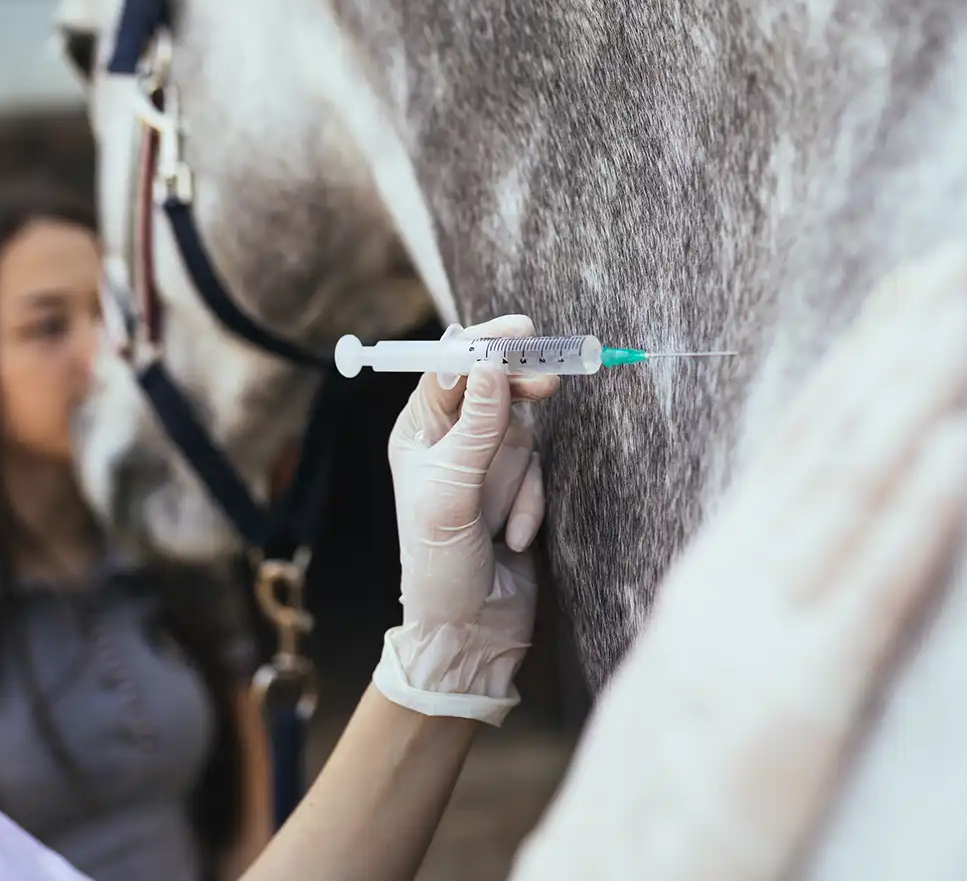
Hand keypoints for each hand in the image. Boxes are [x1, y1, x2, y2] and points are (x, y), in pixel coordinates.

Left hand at [372, 315, 559, 725]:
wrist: (470, 633)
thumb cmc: (440, 568)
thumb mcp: (451, 496)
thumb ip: (475, 429)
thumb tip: (489, 366)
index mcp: (417, 434)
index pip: (449, 370)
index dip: (482, 346)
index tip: (518, 333)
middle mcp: (450, 442)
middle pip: (492, 387)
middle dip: (519, 388)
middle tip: (550, 378)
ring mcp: (487, 464)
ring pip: (523, 432)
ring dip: (522, 478)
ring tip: (507, 522)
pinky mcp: (519, 489)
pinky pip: (540, 473)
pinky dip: (532, 505)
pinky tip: (513, 541)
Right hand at [511, 242, 966, 880]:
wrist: (608, 869)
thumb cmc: (666, 776)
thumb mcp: (707, 658)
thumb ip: (759, 591)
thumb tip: (814, 535)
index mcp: (722, 568)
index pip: (799, 442)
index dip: (860, 359)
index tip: (910, 292)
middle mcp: (737, 578)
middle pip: (828, 441)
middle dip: (897, 344)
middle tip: (957, 260)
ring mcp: (763, 631)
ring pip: (848, 489)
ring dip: (912, 393)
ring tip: (965, 314)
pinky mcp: (799, 700)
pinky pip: (868, 592)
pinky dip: (917, 514)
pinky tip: (961, 446)